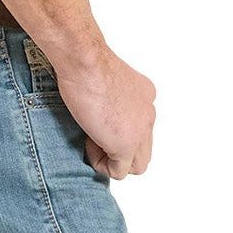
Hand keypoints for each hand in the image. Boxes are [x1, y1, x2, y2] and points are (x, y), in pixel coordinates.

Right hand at [52, 47, 156, 178]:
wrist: (85, 61)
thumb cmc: (86, 62)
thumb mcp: (106, 81)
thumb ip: (112, 101)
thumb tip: (99, 117)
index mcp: (145, 97)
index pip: (139, 130)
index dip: (115, 133)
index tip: (96, 119)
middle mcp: (148, 113)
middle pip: (142, 152)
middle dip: (118, 152)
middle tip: (94, 135)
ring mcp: (141, 131)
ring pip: (136, 166)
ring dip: (112, 160)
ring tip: (91, 140)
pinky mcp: (127, 145)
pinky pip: (118, 172)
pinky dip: (101, 164)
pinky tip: (88, 143)